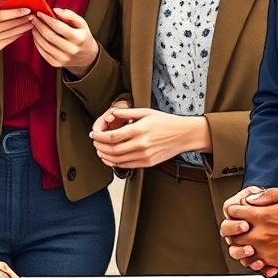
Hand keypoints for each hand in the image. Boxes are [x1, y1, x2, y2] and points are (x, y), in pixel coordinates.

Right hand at [0, 0, 32, 80]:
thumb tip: (14, 4)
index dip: (9, 2)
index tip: (22, 2)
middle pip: (1, 16)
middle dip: (17, 13)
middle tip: (29, 12)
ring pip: (7, 29)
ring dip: (21, 24)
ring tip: (30, 21)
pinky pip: (8, 39)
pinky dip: (18, 34)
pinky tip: (24, 30)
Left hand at [31, 8, 99, 75]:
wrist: (87, 56)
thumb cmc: (83, 37)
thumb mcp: (82, 23)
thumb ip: (70, 15)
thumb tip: (55, 10)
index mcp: (78, 38)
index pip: (58, 26)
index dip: (47, 19)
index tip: (39, 13)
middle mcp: (71, 49)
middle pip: (49, 36)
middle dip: (39, 25)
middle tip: (34, 18)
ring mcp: (63, 58)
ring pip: (44, 44)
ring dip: (36, 34)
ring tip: (34, 26)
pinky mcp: (57, 64)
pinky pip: (43, 53)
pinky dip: (37, 43)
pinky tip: (36, 36)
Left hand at [89, 106, 210, 168]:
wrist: (184, 134)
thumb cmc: (166, 122)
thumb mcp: (146, 112)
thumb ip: (127, 113)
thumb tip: (111, 113)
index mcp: (139, 130)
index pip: (113, 136)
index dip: (100, 136)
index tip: (94, 134)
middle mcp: (141, 144)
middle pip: (113, 149)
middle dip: (100, 147)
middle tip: (94, 142)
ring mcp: (144, 155)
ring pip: (118, 160)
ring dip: (105, 156)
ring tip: (99, 151)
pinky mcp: (148, 163)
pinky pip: (127, 165)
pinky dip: (115, 164)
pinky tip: (110, 159)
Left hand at [220, 186, 277, 276]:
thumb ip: (268, 195)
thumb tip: (252, 198)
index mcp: (263, 215)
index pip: (234, 212)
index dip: (234, 209)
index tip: (239, 210)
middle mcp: (262, 234)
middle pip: (233, 234)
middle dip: (234, 229)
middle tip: (240, 226)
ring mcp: (267, 250)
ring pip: (241, 251)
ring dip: (241, 246)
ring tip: (247, 241)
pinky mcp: (275, 261)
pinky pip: (256, 264)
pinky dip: (253, 260)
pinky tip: (259, 254)